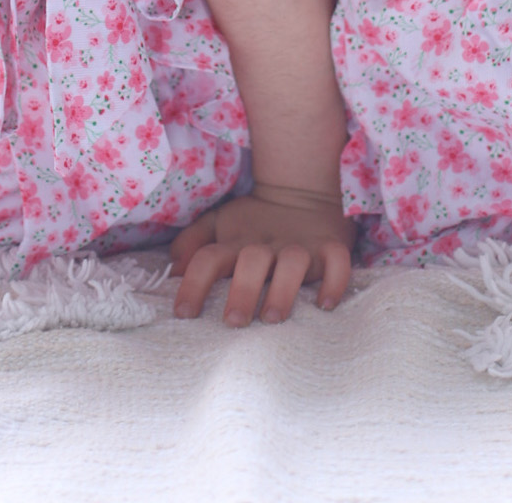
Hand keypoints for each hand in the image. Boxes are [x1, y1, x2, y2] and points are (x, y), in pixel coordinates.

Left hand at [170, 186, 354, 325]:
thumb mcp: (219, 224)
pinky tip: (325, 304)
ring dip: (284, 289)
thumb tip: (174, 269)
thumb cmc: (253, 221)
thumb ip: (193, 242)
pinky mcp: (329, 246)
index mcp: (236, 240)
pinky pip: (337, 261)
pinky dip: (334, 281)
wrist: (301, 189)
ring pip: (294, 261)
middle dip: (242, 290)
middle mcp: (266, 243)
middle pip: (252, 261)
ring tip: (274, 317)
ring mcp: (300, 244)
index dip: (194, 284)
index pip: (209, 257)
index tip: (184, 314)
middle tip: (233, 321)